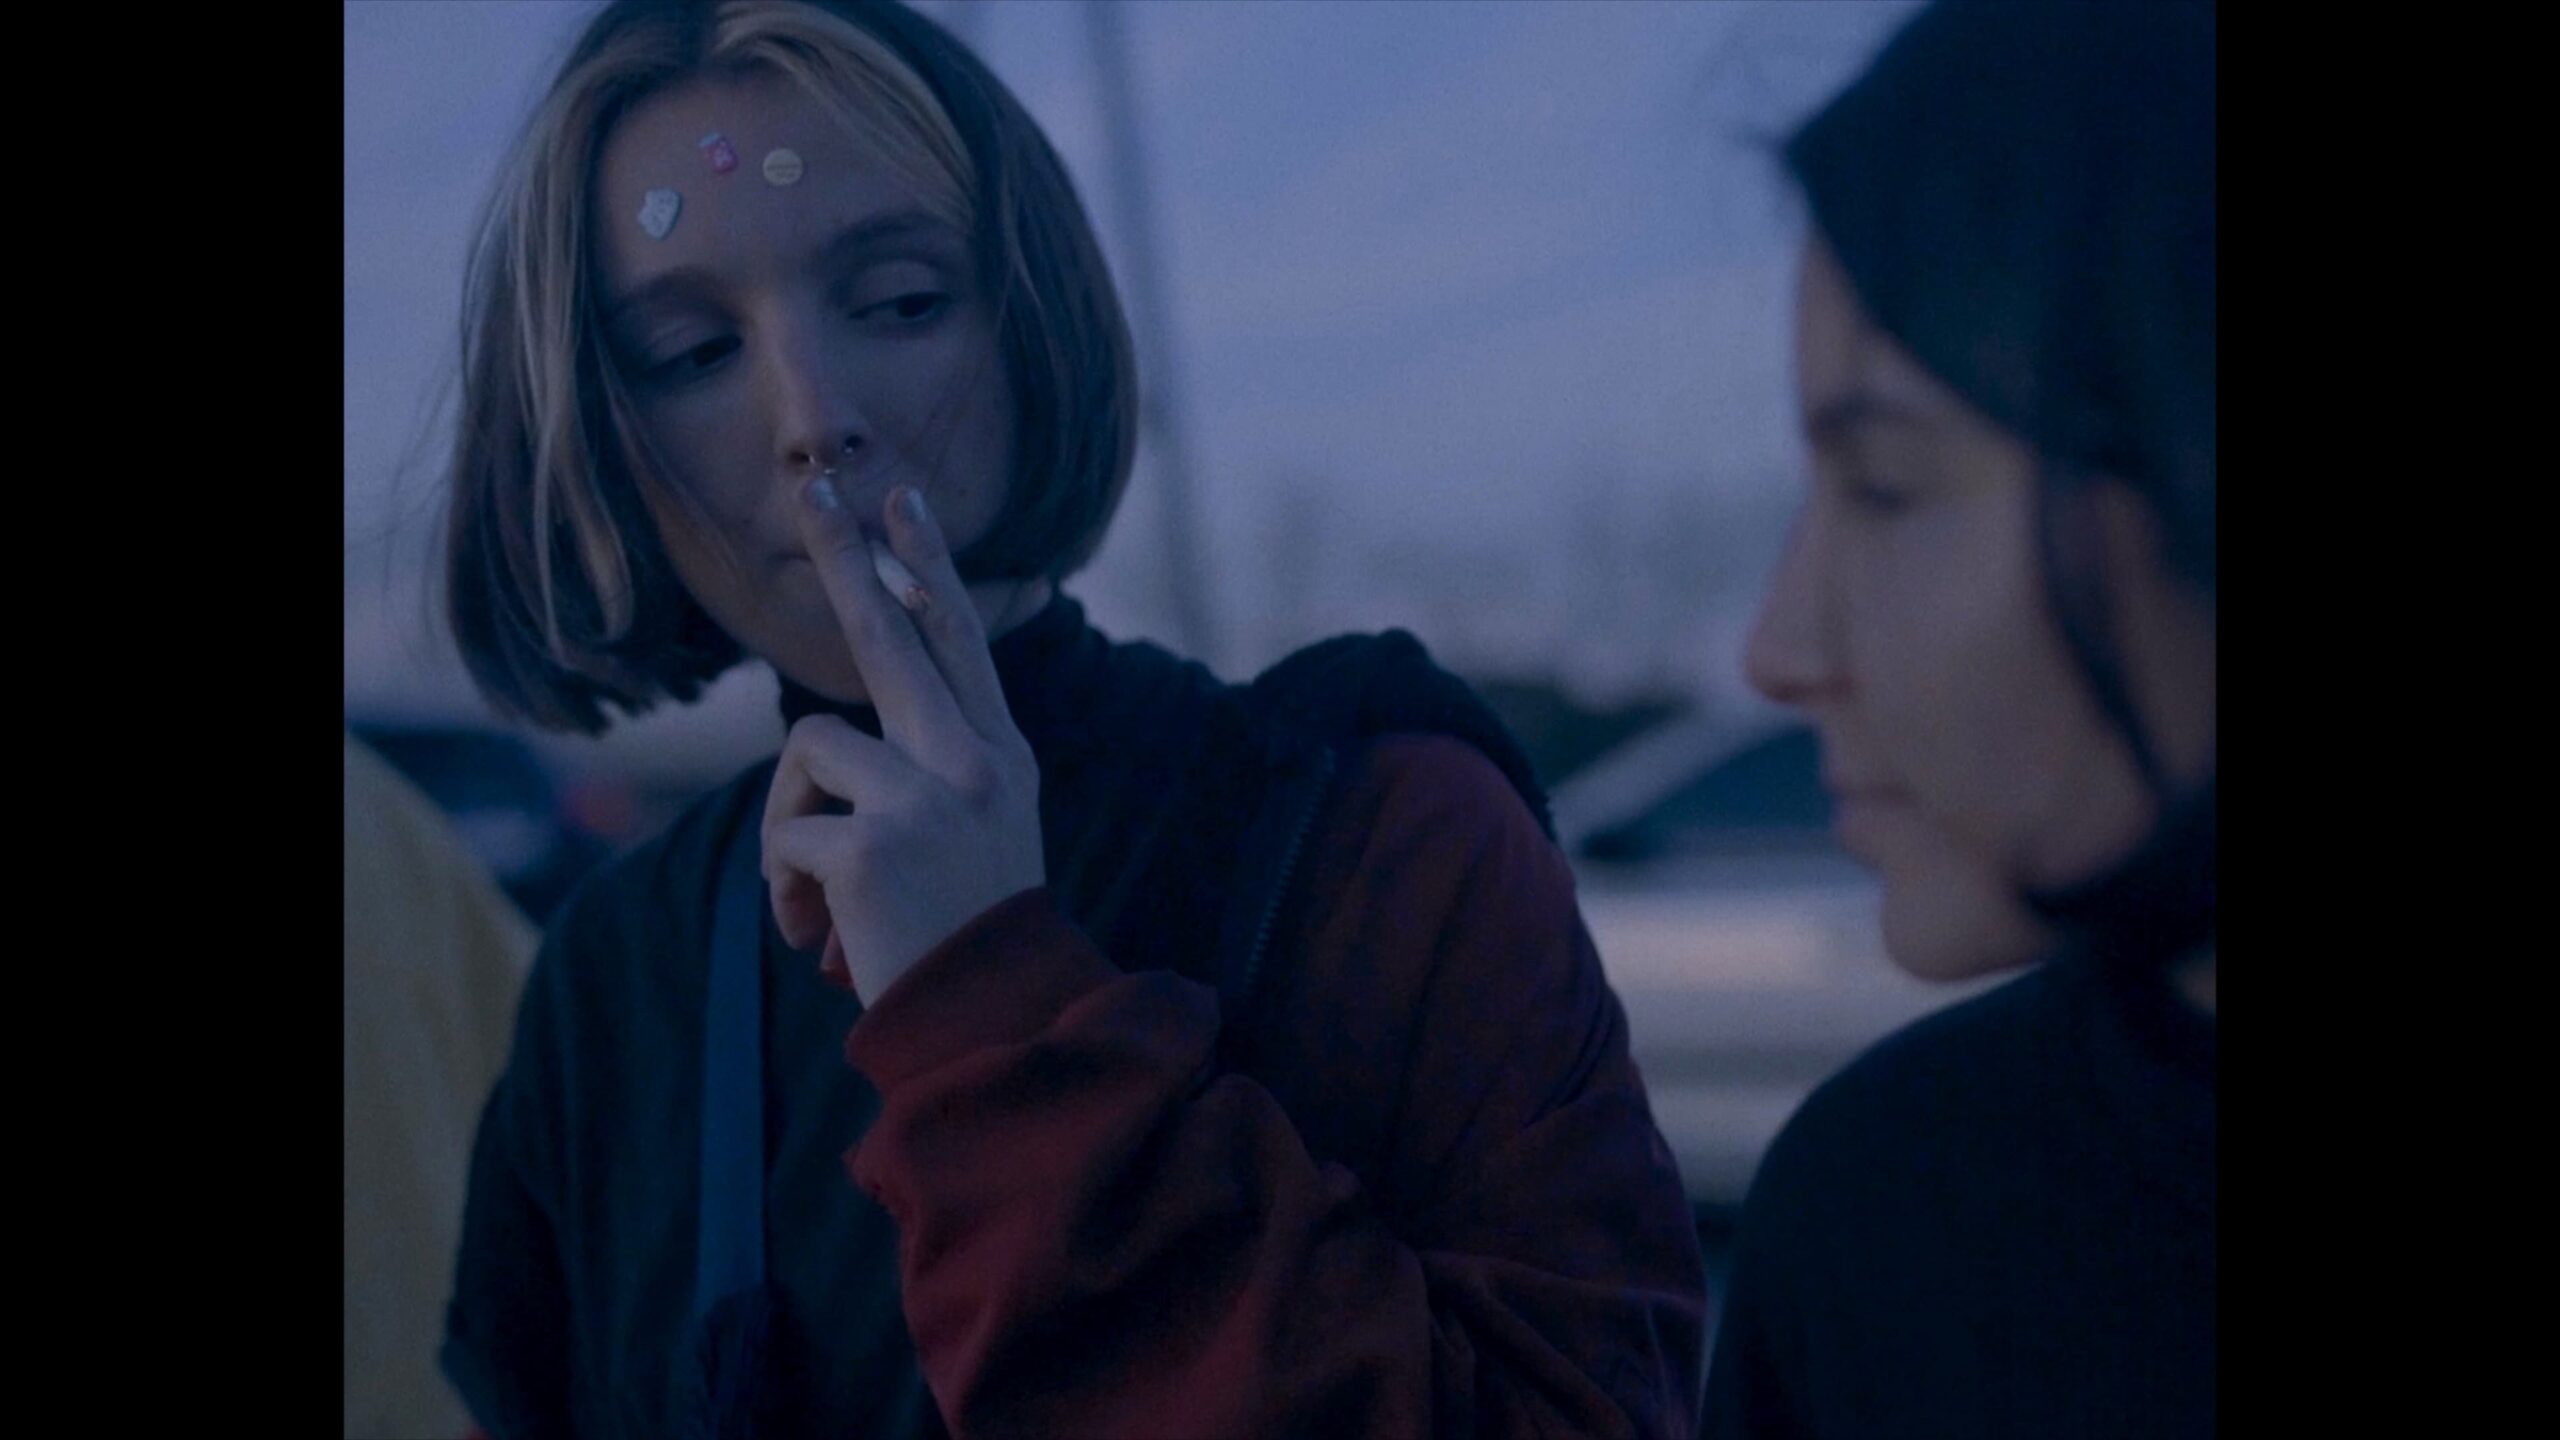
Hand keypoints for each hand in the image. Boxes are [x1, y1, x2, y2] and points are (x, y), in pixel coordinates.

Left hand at [761, 482, 1046, 1002]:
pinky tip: (818, 937)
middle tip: (815, 488)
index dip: (927, 568)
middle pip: (889, 631)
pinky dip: (784, 890)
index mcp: (1000, 755)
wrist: (992, 1027)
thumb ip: (931, 772)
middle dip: (846, 555)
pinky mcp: (873, 843)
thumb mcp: (974, 837)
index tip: (900, 504)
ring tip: (816, 899)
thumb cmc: (966, 939)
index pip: (959, 640)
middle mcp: (974, 760)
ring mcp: (927, 796)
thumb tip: (830, 734)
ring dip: (789, 823)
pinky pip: (785, 833)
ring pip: (810, 747)